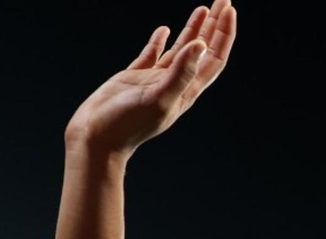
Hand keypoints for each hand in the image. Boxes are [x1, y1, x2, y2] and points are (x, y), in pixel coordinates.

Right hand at [64, 0, 237, 158]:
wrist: (96, 139)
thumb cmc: (126, 125)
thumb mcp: (158, 98)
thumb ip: (181, 73)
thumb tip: (201, 46)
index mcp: (186, 90)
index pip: (214, 58)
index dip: (224, 34)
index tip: (229, 9)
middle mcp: (175, 84)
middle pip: (203, 50)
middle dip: (216, 25)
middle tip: (224, 0)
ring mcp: (155, 80)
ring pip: (181, 49)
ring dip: (194, 29)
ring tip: (204, 8)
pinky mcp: (134, 79)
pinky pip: (152, 55)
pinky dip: (160, 41)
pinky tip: (164, 30)